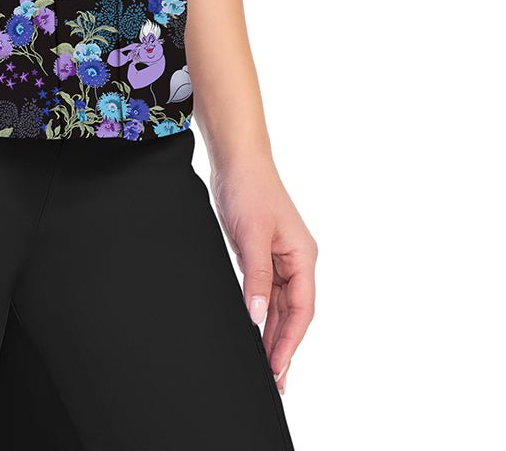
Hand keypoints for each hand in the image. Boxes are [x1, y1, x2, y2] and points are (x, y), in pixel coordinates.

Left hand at [209, 154, 316, 394]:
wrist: (236, 161)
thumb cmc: (250, 189)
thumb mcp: (252, 236)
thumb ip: (256, 278)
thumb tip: (257, 317)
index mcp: (303, 257)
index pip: (302, 309)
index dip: (290, 341)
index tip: (278, 367)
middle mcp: (296, 261)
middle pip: (293, 313)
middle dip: (283, 345)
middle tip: (273, 379)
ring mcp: (280, 259)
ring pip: (280, 306)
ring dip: (272, 334)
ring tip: (264, 365)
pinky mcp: (263, 255)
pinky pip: (266, 293)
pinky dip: (262, 314)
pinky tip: (255, 332)